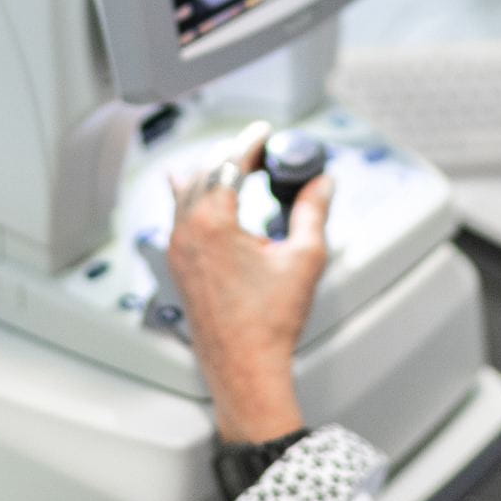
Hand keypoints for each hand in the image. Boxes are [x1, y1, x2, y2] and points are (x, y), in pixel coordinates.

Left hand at [167, 122, 336, 442]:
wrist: (244, 368)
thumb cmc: (268, 323)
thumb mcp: (304, 258)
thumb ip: (313, 212)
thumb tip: (322, 185)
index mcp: (213, 223)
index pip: (229, 163)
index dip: (250, 142)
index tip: (264, 133)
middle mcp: (187, 232)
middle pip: (204, 172)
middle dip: (231, 156)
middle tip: (259, 150)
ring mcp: (177, 250)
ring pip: (186, 192)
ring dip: (210, 174)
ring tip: (236, 167)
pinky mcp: (177, 266)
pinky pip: (179, 215)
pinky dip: (194, 196)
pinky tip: (200, 195)